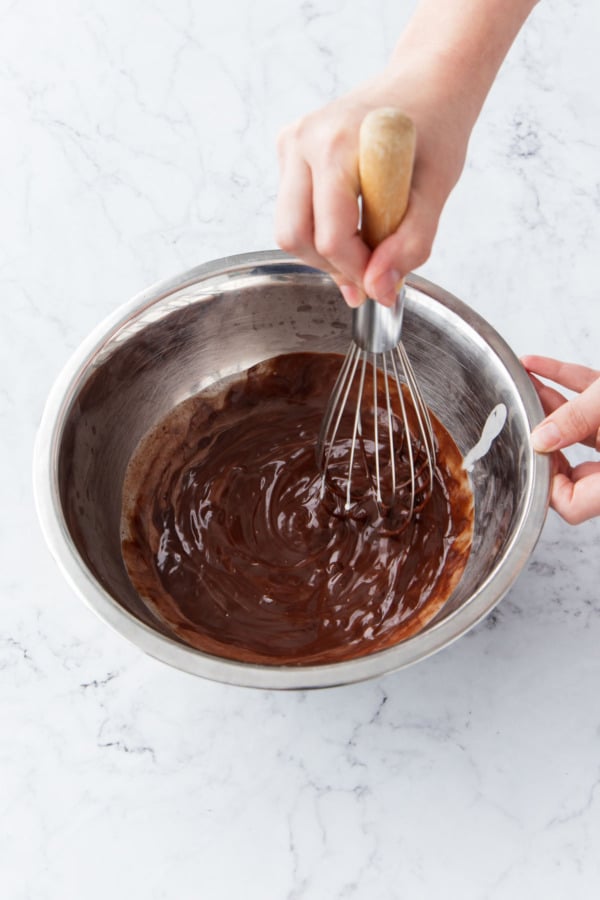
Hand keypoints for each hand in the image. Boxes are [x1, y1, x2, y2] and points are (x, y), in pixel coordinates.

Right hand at [275, 0, 538, 308]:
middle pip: (296, 237)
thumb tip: (378, 291)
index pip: (331, 236)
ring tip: (366, 243)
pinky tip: (353, 219)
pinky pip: (292, 211)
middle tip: (371, 271)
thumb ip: (411, 245)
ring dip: (325, 252)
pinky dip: (320, 229)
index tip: (383, 282)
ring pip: (289, 230)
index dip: (357, 271)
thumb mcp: (437, 190)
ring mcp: (291, 143)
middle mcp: (304, 140)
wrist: (426, 83)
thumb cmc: (436, 128)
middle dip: (333, 266)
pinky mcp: (288, 150)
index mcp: (338, 145)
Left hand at [521, 355, 599, 523]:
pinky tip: (538, 365)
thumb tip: (541, 437)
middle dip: (542, 434)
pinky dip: (568, 385)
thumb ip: (576, 420)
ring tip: (524, 382)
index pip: (571, 505)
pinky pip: (593, 406)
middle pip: (570, 466)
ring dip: (551, 405)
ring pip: (580, 429)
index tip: (529, 454)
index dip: (544, 483)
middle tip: (521, 417)